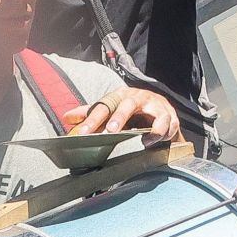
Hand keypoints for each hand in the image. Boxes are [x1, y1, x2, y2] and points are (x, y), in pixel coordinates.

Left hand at [63, 88, 180, 142]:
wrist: (157, 106)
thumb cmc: (129, 109)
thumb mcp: (110, 108)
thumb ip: (90, 113)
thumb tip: (66, 117)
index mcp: (120, 95)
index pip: (104, 106)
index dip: (92, 119)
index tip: (83, 133)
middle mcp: (138, 98)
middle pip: (128, 104)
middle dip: (120, 117)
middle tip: (112, 131)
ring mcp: (156, 105)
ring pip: (156, 114)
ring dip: (152, 129)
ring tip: (145, 141)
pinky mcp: (170, 115)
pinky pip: (170, 124)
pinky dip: (165, 133)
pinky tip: (157, 141)